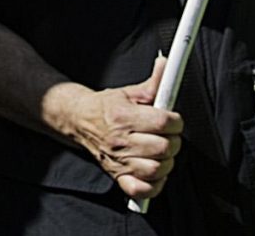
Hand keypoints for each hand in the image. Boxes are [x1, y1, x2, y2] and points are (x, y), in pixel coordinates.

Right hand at [66, 58, 182, 201]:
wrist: (79, 120)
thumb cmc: (107, 107)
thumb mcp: (129, 92)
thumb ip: (153, 83)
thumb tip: (166, 65)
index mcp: (123, 116)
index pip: (163, 122)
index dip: (175, 121)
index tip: (172, 119)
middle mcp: (120, 141)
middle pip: (164, 147)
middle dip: (172, 141)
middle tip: (167, 135)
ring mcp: (118, 161)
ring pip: (156, 169)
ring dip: (165, 161)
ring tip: (161, 152)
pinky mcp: (118, 176)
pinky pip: (142, 190)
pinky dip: (153, 185)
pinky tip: (153, 171)